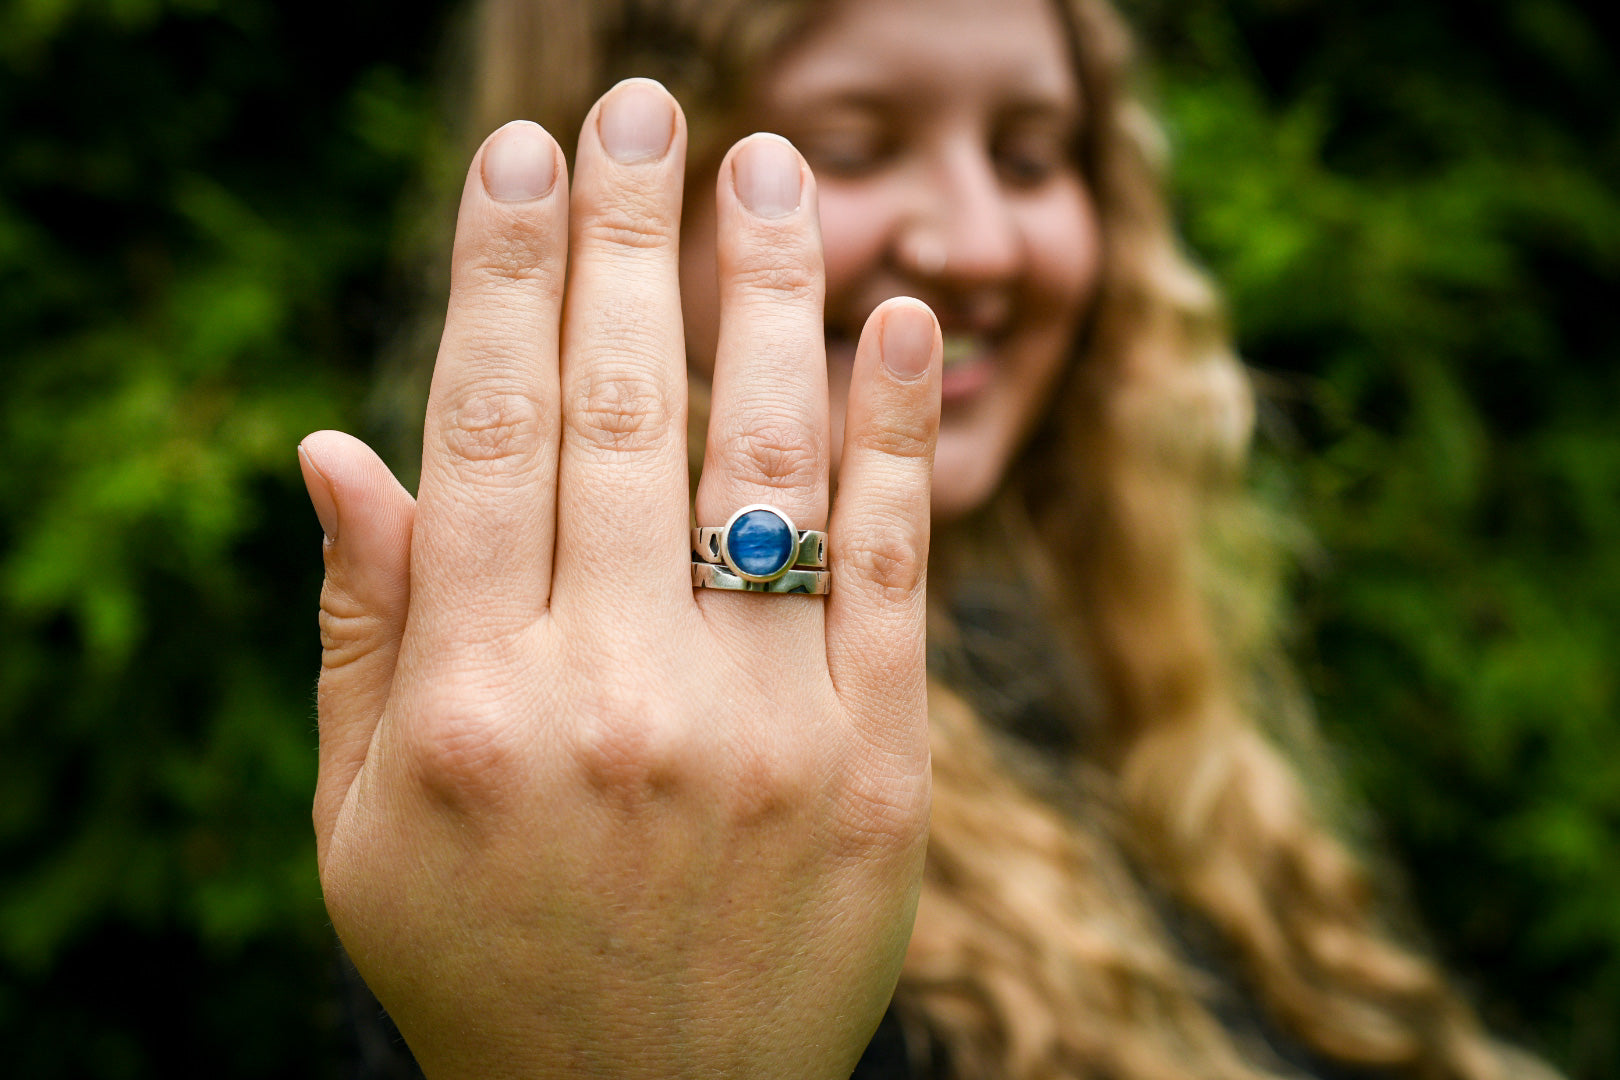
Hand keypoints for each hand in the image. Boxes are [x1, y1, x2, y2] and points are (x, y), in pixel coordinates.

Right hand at [296, 79, 941, 1079]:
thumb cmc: (487, 963)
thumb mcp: (367, 826)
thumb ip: (362, 632)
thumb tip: (337, 443)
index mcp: (472, 706)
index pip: (482, 433)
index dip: (500, 275)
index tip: (520, 157)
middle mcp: (618, 698)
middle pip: (619, 411)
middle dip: (626, 237)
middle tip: (641, 107)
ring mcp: (764, 728)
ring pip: (765, 459)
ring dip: (768, 291)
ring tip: (770, 167)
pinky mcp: (882, 764)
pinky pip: (890, 564)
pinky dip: (895, 430)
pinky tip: (898, 315)